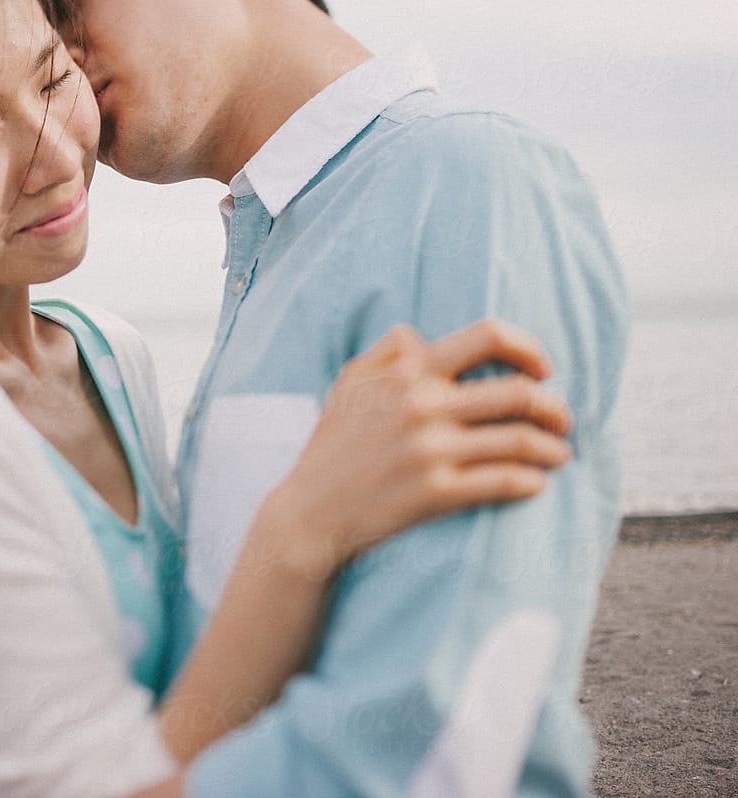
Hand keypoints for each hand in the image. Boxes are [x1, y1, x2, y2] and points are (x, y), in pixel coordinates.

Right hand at [264, 319, 571, 578]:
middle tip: (561, 420)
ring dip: (552, 448)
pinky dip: (532, 481)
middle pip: (518, 393)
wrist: (308, 513)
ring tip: (557, 454)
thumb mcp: (348, 384)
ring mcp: (430, 451)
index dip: (528, 348)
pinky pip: (506, 482)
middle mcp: (422, 406)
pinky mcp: (436, 494)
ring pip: (521, 440)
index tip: (542, 369)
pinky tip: (535, 482)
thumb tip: (424, 338)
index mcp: (407, 373)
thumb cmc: (331, 447)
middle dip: (553, 407)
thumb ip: (387, 351)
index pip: (488, 337)